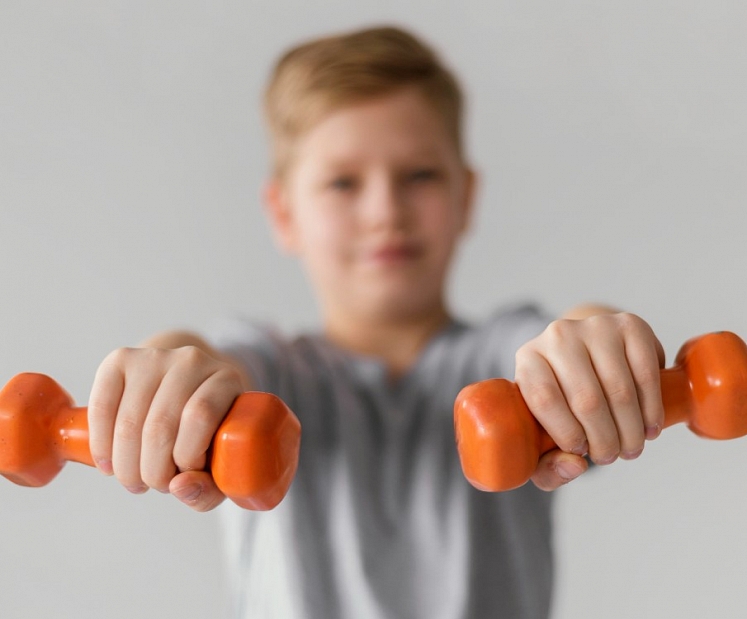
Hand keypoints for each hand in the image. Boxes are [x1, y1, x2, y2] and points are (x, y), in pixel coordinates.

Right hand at [88, 343, 247, 510]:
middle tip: (154, 485)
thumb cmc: (207, 433)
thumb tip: (178, 487)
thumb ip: (209, 487)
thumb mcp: (222, 463)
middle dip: (152, 470)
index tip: (183, 476)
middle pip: (161, 423)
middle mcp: (192, 360)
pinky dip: (101, 444)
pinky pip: (101, 407)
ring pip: (129, 421)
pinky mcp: (120, 360)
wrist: (185, 388)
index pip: (200, 415)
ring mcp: (155, 356)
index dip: (187, 456)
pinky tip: (109, 463)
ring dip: (126, 465)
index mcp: (226, 380)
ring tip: (134, 479)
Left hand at [514, 312, 664, 490]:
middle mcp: (557, 335)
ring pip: (619, 389)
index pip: (543, 398)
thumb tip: (575, 466)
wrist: (587, 353)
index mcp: (528, 359)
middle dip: (604, 440)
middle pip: (586, 399)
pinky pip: (646, 373)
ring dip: (630, 429)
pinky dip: (651, 408)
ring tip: (630, 448)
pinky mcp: (629, 325)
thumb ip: (547, 464)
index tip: (580, 453)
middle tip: (610, 457)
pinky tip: (649, 427)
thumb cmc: (562, 401)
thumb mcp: (542, 432)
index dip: (566, 433)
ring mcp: (594, 326)